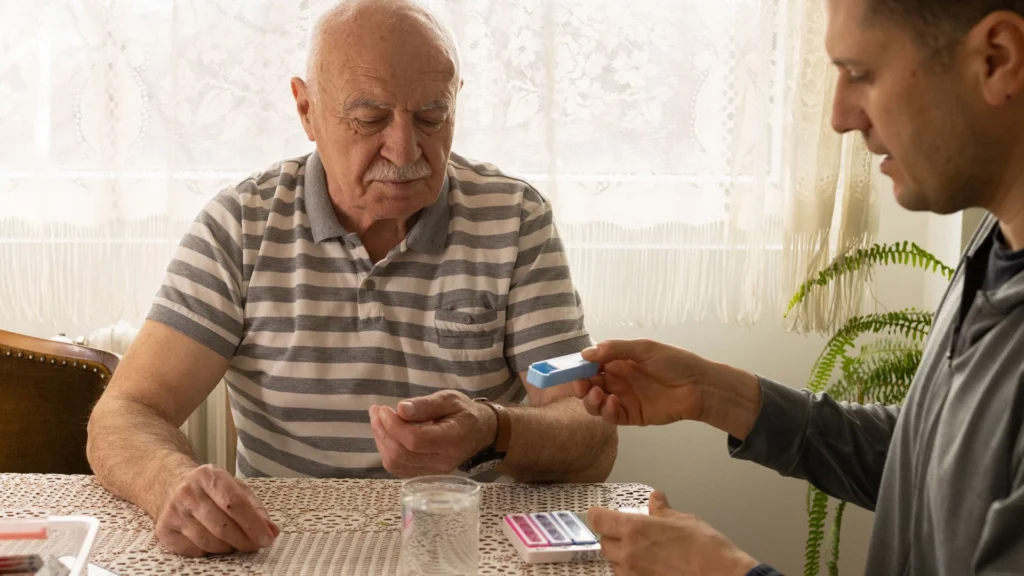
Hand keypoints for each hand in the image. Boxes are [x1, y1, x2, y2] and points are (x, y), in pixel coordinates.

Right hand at [155, 464, 279, 556]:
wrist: (168, 484)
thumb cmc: (208, 488)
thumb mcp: (234, 488)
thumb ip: (255, 508)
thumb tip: (271, 531)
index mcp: (208, 476)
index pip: (234, 503)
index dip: (253, 524)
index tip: (267, 538)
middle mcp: (187, 492)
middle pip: (222, 525)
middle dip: (243, 540)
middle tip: (255, 545)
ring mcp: (172, 511)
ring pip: (207, 541)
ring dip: (227, 547)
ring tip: (234, 542)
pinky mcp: (164, 530)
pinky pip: (193, 550)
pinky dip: (208, 552)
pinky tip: (213, 543)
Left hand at [369, 390, 496, 476]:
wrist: (479, 433)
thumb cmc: (464, 413)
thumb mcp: (449, 399)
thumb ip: (426, 405)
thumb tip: (401, 409)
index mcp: (453, 440)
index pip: (415, 440)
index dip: (394, 426)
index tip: (384, 409)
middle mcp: (443, 461)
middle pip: (402, 453)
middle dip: (382, 431)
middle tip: (376, 411)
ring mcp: (433, 471)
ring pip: (396, 463)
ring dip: (381, 440)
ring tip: (378, 420)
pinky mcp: (424, 474)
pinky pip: (398, 467)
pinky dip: (386, 450)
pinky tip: (386, 434)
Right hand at [574, 339, 709, 425]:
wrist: (699, 386)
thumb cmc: (675, 362)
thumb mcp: (644, 349)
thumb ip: (615, 350)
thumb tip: (586, 353)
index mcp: (618, 362)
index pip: (590, 365)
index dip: (579, 368)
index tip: (572, 369)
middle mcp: (617, 380)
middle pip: (588, 385)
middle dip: (580, 386)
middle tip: (583, 385)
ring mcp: (623, 399)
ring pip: (595, 403)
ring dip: (590, 400)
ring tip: (598, 394)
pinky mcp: (631, 416)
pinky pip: (611, 416)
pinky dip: (605, 411)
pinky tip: (611, 403)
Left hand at [588, 491, 758, 575]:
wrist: (719, 575)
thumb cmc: (704, 548)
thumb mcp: (683, 519)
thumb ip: (662, 511)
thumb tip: (656, 499)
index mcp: (635, 529)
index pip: (598, 520)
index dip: (598, 515)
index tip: (600, 513)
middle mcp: (628, 552)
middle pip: (604, 543)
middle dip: (611, 536)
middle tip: (626, 532)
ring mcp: (633, 573)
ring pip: (614, 562)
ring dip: (620, 555)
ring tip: (640, 550)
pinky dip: (630, 570)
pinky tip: (647, 566)